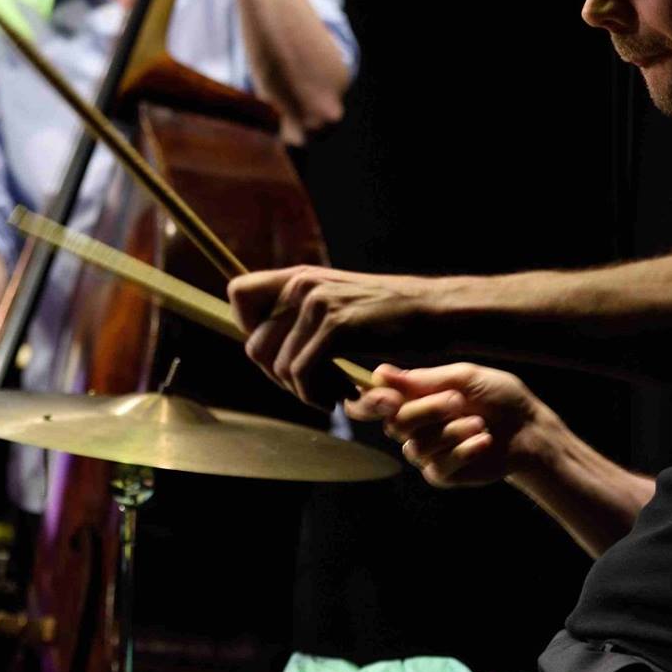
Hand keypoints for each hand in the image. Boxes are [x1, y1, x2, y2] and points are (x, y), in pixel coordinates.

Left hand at [228, 265, 446, 407]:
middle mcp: (301, 284)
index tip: (283, 352)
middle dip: (280, 378)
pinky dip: (317, 395)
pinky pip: (302, 373)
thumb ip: (299, 314)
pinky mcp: (336, 326)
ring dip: (304, 390)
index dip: (250, 330)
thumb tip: (260, 345)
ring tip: (336, 391)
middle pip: (255, 346)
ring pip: (279, 366)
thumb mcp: (335, 301)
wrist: (433, 311)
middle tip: (316, 386)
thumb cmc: (387, 316)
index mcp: (298, 276)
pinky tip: (343, 395)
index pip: (239, 295)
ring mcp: (317, 303)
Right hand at [360, 363, 571, 488]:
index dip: (368, 402)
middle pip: (395, 423)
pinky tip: (484, 441)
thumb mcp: (464, 378)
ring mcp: (426, 452)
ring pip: (417, 446)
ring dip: (452, 431)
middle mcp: (414, 425)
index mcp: (414, 397)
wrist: (529, 430)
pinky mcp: (442, 474)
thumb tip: (380, 374)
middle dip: (427, 410)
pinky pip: (437, 466)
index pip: (373, 403)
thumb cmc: (499, 397)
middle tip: (458, 401)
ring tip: (480, 423)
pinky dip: (464, 451)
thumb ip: (423, 380)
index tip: (385, 398)